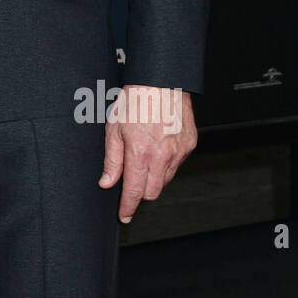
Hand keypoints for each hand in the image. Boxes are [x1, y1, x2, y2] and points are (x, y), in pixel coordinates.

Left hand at [99, 85, 195, 223]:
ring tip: (144, 155)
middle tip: (131, 182)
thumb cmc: (135, 100)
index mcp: (140, 152)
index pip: (134, 191)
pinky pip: (177, 165)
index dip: (128, 207)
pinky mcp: (190, 145)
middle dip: (141, 192)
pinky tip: (158, 147)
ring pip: (165, 180)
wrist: (161, 81)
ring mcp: (179, 152)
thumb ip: (112, 160)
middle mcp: (163, 155)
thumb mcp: (114, 129)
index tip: (124, 215)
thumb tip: (107, 183)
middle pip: (152, 192)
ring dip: (154, 176)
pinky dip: (166, 163)